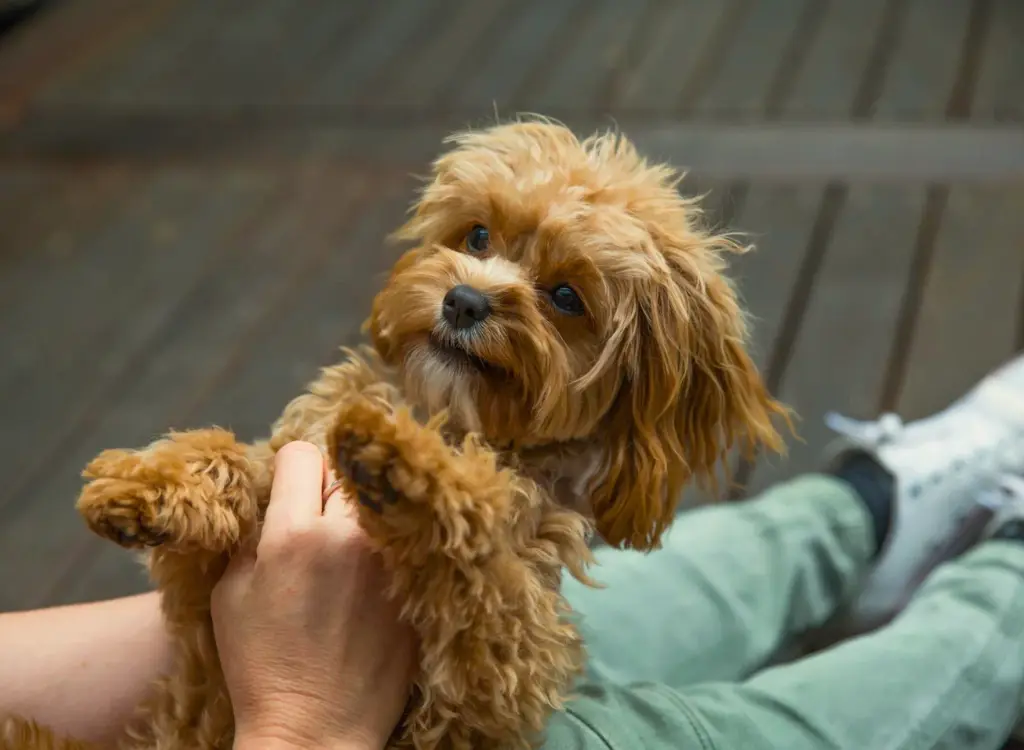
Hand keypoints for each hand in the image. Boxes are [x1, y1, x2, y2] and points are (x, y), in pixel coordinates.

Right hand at [212, 441, 415, 749]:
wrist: (315, 730)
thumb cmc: (261, 666)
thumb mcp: (229, 595)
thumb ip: (253, 536)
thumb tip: (273, 499)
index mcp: (293, 534)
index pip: (303, 453)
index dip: (291, 467)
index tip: (290, 487)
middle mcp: (347, 537)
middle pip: (346, 470)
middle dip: (328, 487)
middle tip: (319, 518)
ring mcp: (390, 560)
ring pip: (380, 500)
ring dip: (363, 512)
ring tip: (349, 544)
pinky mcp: (416, 584)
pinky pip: (406, 537)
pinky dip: (390, 543)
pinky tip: (374, 570)